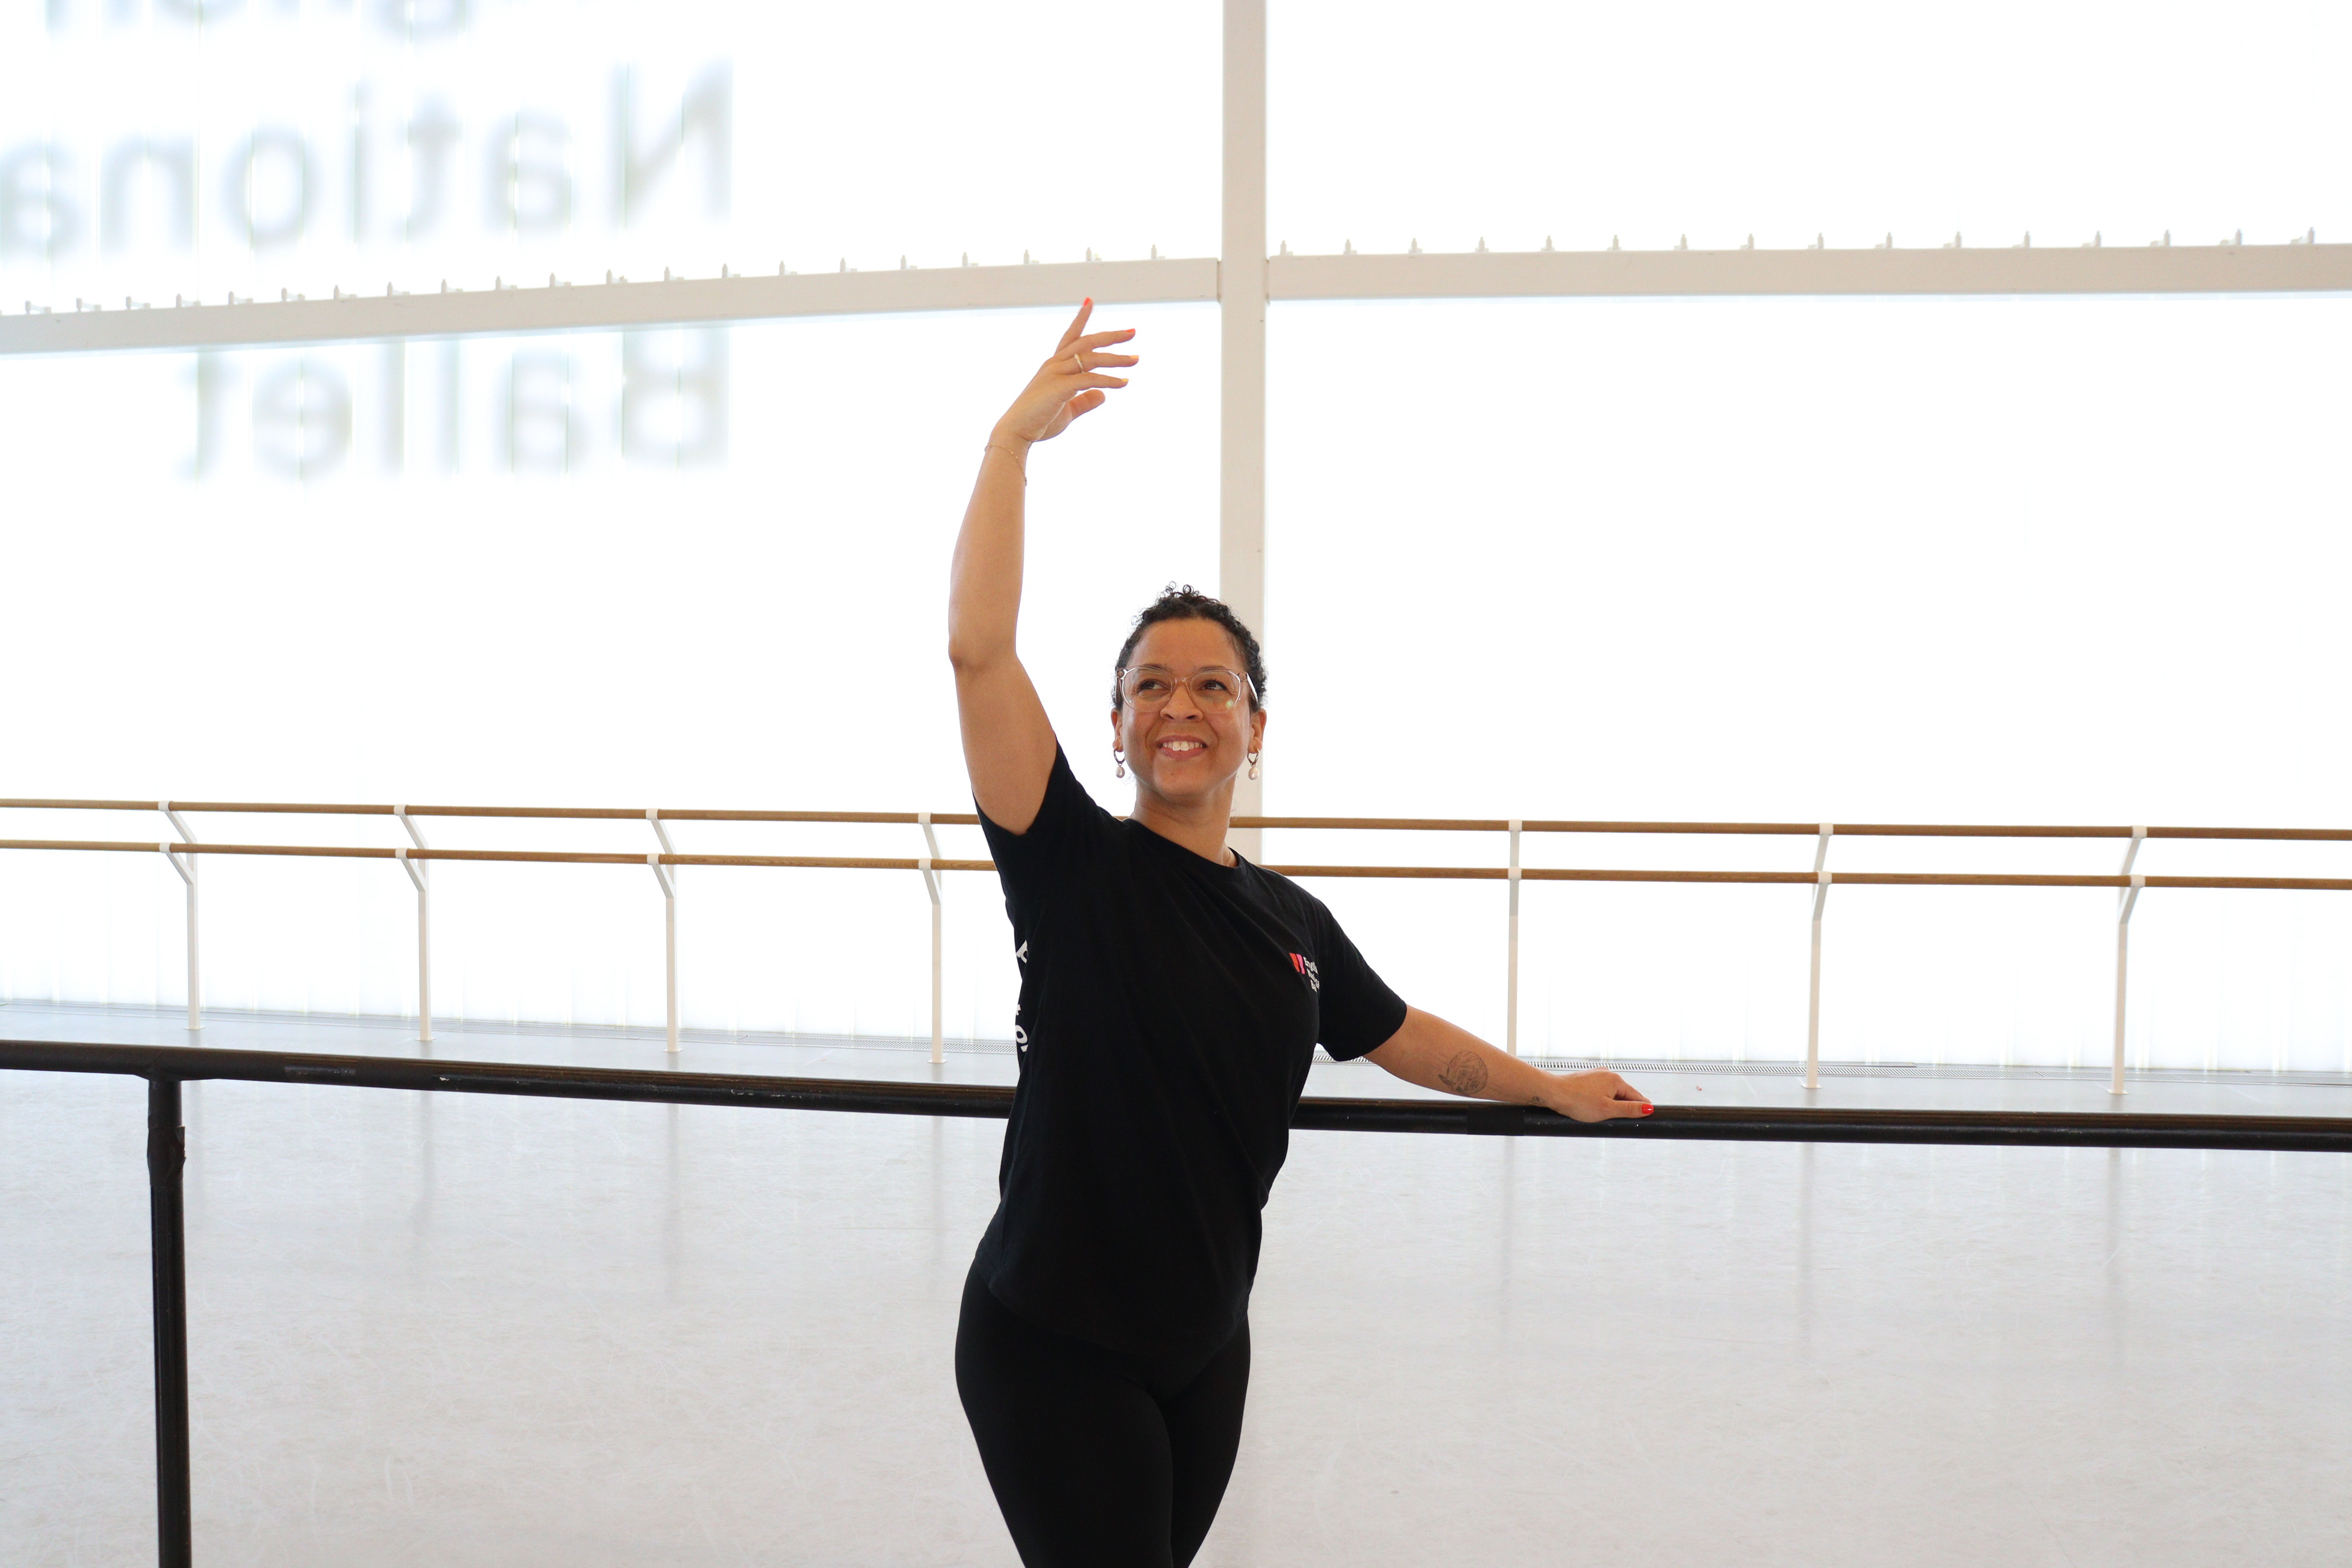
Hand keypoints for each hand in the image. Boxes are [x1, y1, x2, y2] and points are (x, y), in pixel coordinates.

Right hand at [991, 298, 1137, 448]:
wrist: (1016, 432)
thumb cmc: (1038, 422)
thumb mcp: (1068, 410)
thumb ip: (1085, 401)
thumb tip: (1103, 395)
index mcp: (1054, 366)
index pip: (1070, 336)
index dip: (1080, 319)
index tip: (1089, 301)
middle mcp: (1054, 364)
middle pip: (1086, 342)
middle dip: (1110, 336)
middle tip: (1133, 332)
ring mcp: (1055, 374)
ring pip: (1091, 358)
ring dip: (1116, 358)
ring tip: (1135, 360)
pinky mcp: (1059, 387)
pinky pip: (1090, 379)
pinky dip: (1108, 380)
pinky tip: (1124, 383)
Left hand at [1540, 1069, 1653, 1122]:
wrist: (1551, 1093)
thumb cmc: (1577, 1102)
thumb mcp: (1607, 1110)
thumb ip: (1629, 1109)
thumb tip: (1648, 1108)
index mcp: (1616, 1080)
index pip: (1637, 1096)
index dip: (1642, 1109)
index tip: (1649, 1116)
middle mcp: (1607, 1074)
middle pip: (1624, 1094)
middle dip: (1623, 1108)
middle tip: (1619, 1121)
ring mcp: (1596, 1075)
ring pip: (1611, 1093)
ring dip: (1610, 1105)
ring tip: (1600, 1115)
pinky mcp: (1586, 1079)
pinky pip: (1599, 1092)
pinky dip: (1599, 1101)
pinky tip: (1592, 1108)